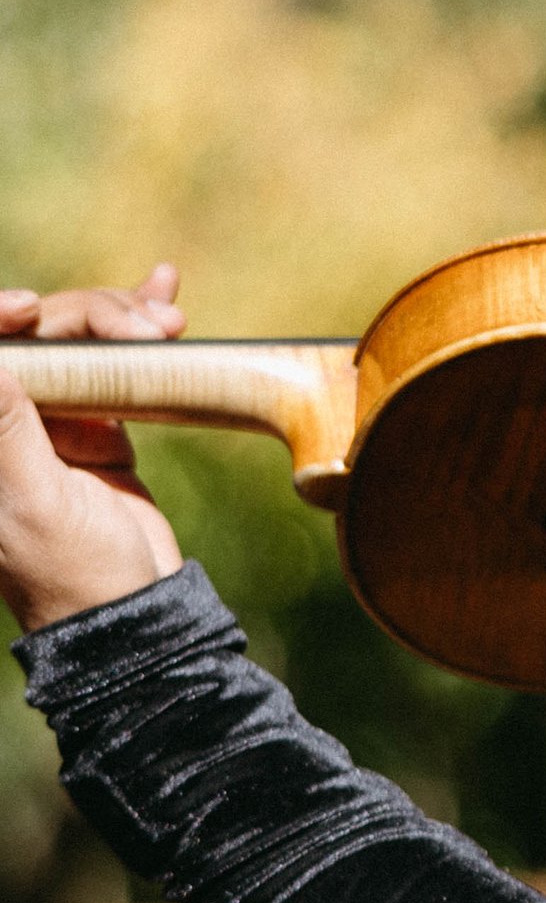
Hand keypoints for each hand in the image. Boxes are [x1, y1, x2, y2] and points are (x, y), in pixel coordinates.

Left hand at [0, 267, 186, 632]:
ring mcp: (56, 419)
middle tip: (147, 329)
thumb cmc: (72, 571)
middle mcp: (9, 421)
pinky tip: (165, 289)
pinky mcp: (101, 424)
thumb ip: (6, 428)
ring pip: (79, 337)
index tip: (35, 309)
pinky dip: (140, 325)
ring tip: (173, 323)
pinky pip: (116, 361)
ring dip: (124, 317)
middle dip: (87, 314)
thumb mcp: (34, 500)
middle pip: (38, 333)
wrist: (135, 612)